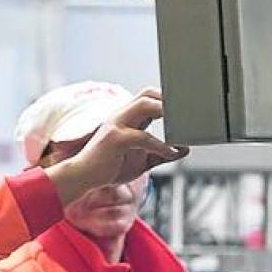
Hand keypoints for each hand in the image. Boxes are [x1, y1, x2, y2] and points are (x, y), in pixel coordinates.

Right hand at [45, 88, 188, 204]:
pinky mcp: (115, 139)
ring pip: (143, 106)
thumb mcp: (142, 160)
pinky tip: (171, 153)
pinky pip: (143, 137)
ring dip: (165, 111)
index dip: (166, 98)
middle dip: (168, 98)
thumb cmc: (110, 166)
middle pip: (147, 94)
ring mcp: (116, 125)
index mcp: (127, 118)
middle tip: (188, 109)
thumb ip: (162, 153)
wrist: (83, 177)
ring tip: (183, 123)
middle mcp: (121, 116)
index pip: (148, 97)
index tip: (186, 105)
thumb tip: (185, 149)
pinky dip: (160, 145)